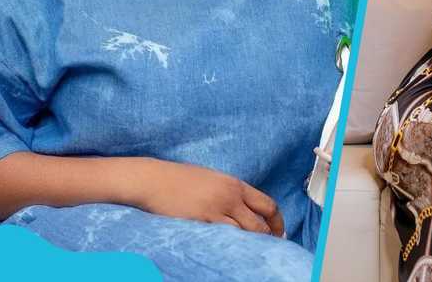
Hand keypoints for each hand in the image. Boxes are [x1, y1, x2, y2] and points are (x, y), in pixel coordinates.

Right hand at [134, 159, 283, 235]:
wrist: (154, 180)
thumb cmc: (180, 179)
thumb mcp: (214, 179)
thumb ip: (231, 193)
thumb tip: (245, 209)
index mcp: (235, 185)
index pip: (267, 205)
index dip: (277, 221)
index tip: (278, 232)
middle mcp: (230, 197)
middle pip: (260, 223)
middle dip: (269, 236)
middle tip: (270, 247)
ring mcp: (216, 211)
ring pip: (243, 233)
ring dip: (250, 244)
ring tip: (250, 251)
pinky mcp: (201, 222)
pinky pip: (222, 238)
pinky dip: (230, 245)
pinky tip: (229, 249)